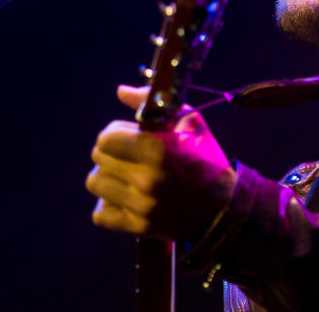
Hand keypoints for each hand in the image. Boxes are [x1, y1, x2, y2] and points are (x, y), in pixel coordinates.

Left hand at [85, 85, 235, 240]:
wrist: (222, 208)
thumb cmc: (205, 159)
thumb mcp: (189, 123)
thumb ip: (152, 103)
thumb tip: (121, 91)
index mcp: (159, 149)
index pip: (106, 138)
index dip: (115, 133)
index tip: (128, 136)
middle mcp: (147, 178)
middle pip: (98, 158)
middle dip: (111, 153)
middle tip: (129, 156)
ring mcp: (141, 206)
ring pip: (95, 183)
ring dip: (108, 177)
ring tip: (126, 176)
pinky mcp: (137, 227)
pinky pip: (99, 214)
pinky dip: (108, 205)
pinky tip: (126, 198)